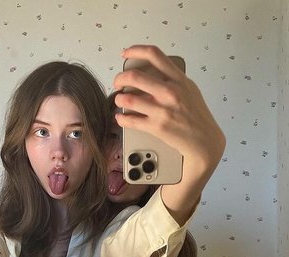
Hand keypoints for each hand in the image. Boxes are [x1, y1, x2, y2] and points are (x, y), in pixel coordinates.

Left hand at [113, 45, 225, 223]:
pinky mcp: (156, 127)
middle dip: (120, 78)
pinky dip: (121, 118)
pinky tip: (120, 117)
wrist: (204, 140)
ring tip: (119, 100)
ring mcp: (162, 110)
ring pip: (128, 98)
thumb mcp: (190, 90)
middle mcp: (170, 92)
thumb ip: (173, 79)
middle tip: (117, 83)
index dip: (135, 50)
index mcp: (178, 79)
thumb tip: (154, 72)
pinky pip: (130, 120)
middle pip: (135, 77)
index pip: (154, 55)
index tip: (125, 53)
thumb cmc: (196, 116)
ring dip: (119, 98)